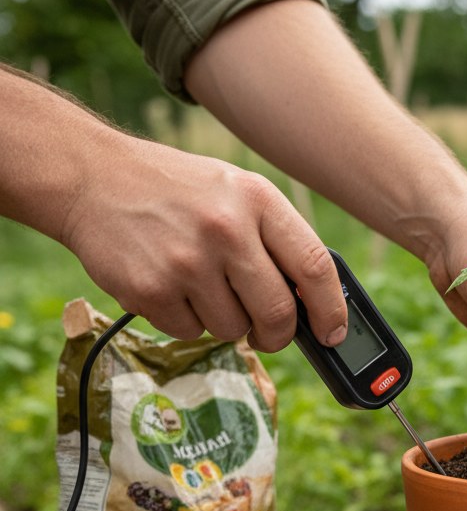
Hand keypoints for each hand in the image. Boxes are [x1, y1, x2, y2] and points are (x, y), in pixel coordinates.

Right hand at [61, 135, 347, 351]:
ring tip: (202, 284)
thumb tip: (315, 304)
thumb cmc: (178, 192)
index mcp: (257, 199)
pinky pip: (191, 332)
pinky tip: (172, 284)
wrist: (91, 177)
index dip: (330, 310)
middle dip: (277, 333)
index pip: (315, 266)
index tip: (331, 333)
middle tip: (268, 331)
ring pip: (233, 329)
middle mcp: (226, 229)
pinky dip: (187, 320)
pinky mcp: (151, 290)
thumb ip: (276, 241)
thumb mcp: (236, 193)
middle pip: (278, 313)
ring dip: (226, 321)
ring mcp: (186, 262)